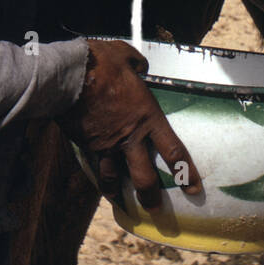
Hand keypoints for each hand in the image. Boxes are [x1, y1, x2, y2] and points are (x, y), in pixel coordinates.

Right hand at [58, 38, 200, 208]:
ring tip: (124, 204)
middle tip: (156, 209)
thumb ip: (138, 64)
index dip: (186, 173)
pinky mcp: (87, 145)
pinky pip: (95, 168)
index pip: (173, 151)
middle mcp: (130, 137)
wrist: (69, 75)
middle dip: (152, 197)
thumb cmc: (101, 62)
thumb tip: (141, 68)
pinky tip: (100, 185)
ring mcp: (107, 144)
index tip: (193, 189)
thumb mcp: (126, 55)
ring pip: (116, 179)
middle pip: (146, 177)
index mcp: (147, 116)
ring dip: (121, 195)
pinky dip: (99, 179)